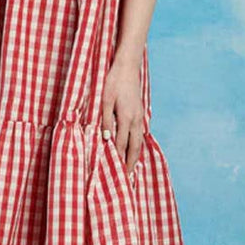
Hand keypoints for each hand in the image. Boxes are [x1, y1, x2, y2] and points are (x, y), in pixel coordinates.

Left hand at [101, 55, 144, 176]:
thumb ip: (105, 120)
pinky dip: (137, 144)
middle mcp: (136, 119)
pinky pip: (139, 133)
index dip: (117, 159)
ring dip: (134, 155)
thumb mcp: (105, 100)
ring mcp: (140, 116)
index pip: (120, 144)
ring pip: (139, 141)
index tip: (115, 173)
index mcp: (126, 117)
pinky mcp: (140, 112)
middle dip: (129, 163)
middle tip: (126, 178)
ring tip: (130, 168)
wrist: (128, 66)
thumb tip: (106, 139)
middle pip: (134, 147)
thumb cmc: (113, 81)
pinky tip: (133, 149)